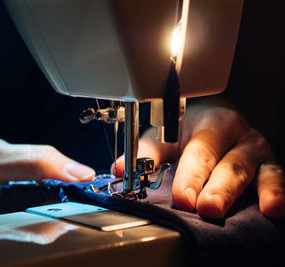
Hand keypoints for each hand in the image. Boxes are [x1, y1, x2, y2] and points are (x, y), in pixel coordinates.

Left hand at [114, 104, 284, 218]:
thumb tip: (119, 169)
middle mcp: (236, 136)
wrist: (217, 120)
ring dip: (248, 192)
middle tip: (207, 208)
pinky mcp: (269, 166)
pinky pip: (277, 177)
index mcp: (209, 124)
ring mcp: (255, 151)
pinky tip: (274, 208)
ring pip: (253, 171)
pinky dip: (278, 191)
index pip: (199, 151)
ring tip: (257, 209)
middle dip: (218, 188)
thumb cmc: (188, 131)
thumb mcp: (166, 137)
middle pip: (228, 163)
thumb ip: (146, 153)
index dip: (191, 175)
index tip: (182, 198)